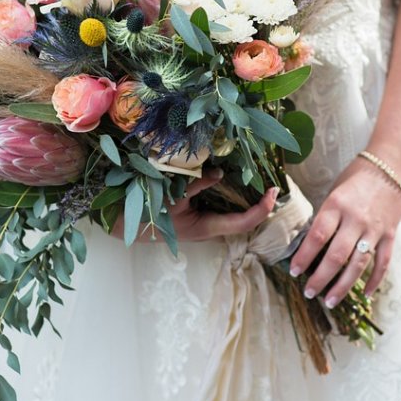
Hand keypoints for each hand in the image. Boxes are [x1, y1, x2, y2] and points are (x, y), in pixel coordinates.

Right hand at [112, 168, 279, 241]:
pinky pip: (221, 206)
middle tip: (272, 184)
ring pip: (233, 213)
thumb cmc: (149, 212)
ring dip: (247, 199)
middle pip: (244, 220)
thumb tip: (220, 172)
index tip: (273, 192)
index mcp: (206, 227)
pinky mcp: (197, 215)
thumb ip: (197, 184)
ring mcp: (203, 222)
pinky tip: (234, 179)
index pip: (244, 222)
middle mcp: (209, 227)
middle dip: (260, 204)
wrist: (127, 223)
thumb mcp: (173, 195)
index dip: (262, 209)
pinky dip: (230, 194)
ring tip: (259, 180)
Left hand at [288, 154, 400, 306]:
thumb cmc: (357, 176)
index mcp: (337, 205)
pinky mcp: (390, 234)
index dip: (304, 257)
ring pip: (358, 265)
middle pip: (336, 256)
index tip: (294, 271)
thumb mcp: (334, 190)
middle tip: (309, 293)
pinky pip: (383, 262)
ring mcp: (375, 229)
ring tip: (330, 301)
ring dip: (343, 286)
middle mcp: (355, 219)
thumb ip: (326, 215)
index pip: (317, 236)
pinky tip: (366, 294)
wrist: (392, 165)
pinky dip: (375, 280)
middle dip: (320, 278)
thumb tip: (311, 241)